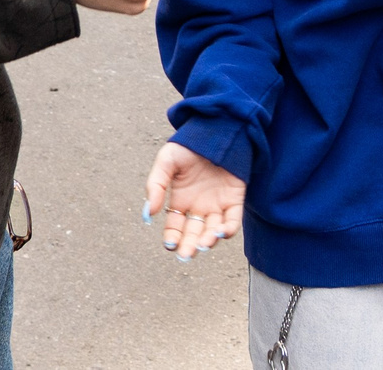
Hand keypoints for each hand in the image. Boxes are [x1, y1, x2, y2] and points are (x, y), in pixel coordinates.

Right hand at [144, 141, 244, 258]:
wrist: (217, 127)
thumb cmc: (190, 144)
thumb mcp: (166, 161)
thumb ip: (155, 185)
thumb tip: (147, 214)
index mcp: (180, 200)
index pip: (175, 227)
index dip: (172, 238)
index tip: (170, 244)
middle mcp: (198, 206)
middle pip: (193, 234)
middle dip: (189, 246)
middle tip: (186, 254)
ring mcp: (217, 204)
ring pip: (213, 230)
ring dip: (209, 240)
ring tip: (204, 243)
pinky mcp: (235, 199)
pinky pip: (233, 219)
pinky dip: (228, 229)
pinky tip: (221, 232)